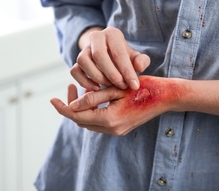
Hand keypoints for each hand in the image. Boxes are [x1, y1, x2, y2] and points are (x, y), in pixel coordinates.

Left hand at [50, 76, 178, 135]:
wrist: (166, 96)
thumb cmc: (143, 87)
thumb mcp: (115, 88)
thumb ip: (93, 98)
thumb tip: (71, 105)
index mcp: (110, 119)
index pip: (77, 116)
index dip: (63, 108)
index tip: (52, 99)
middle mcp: (112, 129)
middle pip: (82, 121)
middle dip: (71, 106)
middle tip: (69, 88)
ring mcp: (118, 130)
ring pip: (90, 122)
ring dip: (82, 109)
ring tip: (80, 90)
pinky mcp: (121, 127)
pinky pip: (99, 122)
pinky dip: (92, 111)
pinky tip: (94, 96)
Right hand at [72, 27, 150, 90]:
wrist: (110, 56)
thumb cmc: (125, 58)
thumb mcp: (136, 57)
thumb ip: (142, 61)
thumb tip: (139, 67)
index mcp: (112, 33)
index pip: (118, 52)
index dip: (127, 70)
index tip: (134, 85)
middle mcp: (95, 37)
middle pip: (98, 54)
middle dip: (111, 74)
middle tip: (121, 86)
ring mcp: (83, 49)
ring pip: (83, 61)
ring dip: (97, 76)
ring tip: (109, 85)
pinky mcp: (76, 61)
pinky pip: (74, 70)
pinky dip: (84, 81)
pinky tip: (97, 88)